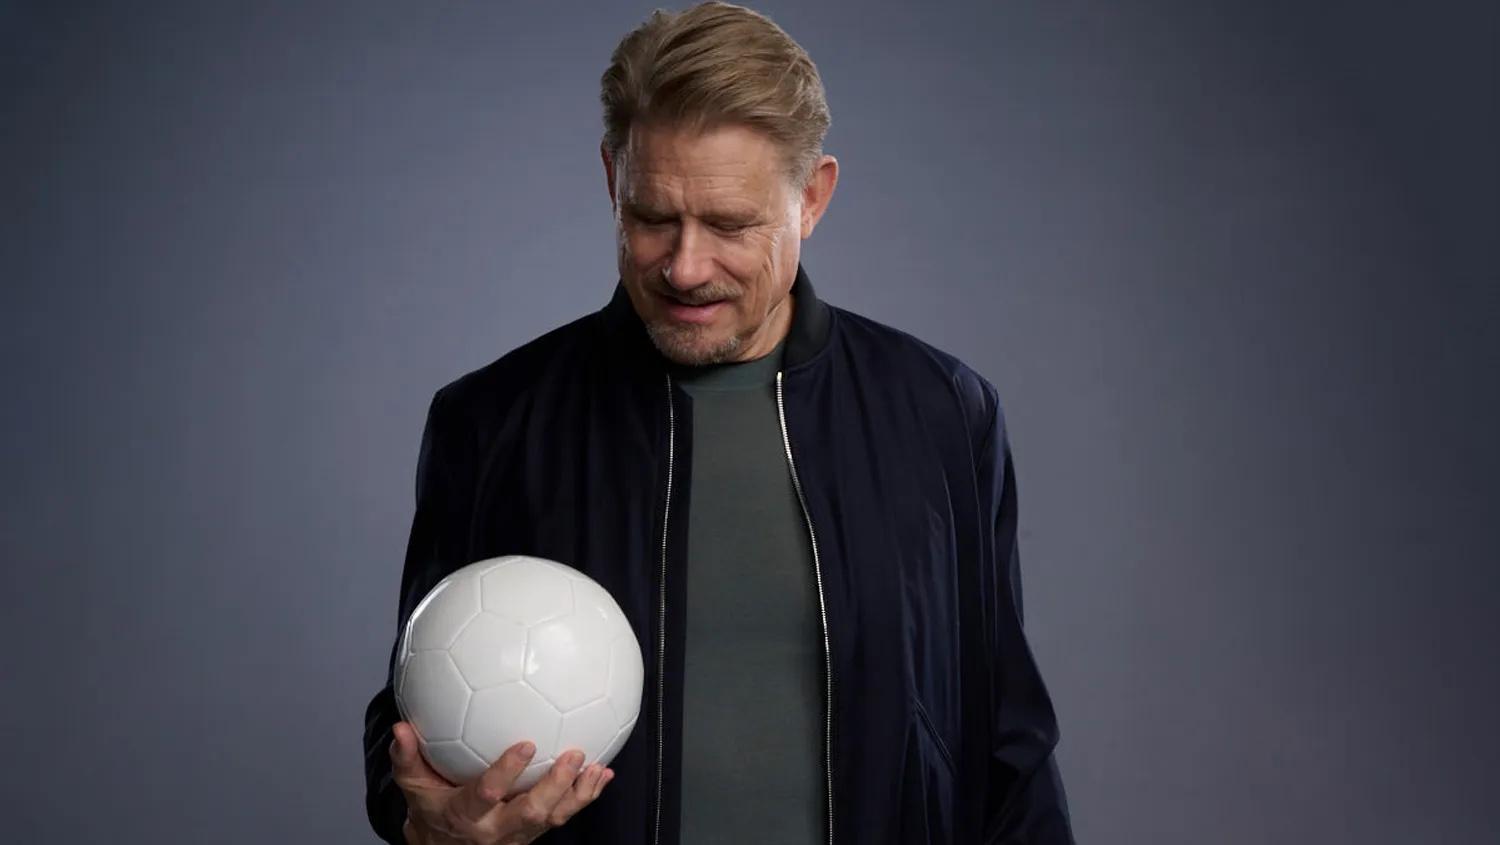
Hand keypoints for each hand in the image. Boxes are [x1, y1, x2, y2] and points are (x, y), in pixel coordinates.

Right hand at [389, 721, 613, 844]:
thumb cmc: (430, 810)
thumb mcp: (413, 787)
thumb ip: (407, 758)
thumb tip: (401, 727)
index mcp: (465, 815)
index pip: (488, 794)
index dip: (507, 772)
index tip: (526, 744)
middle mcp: (495, 829)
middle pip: (531, 812)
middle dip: (555, 785)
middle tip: (573, 755)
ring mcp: (518, 835)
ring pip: (553, 819)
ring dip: (577, 793)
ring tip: (596, 767)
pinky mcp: (534, 834)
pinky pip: (563, 817)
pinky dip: (585, 797)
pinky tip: (603, 775)